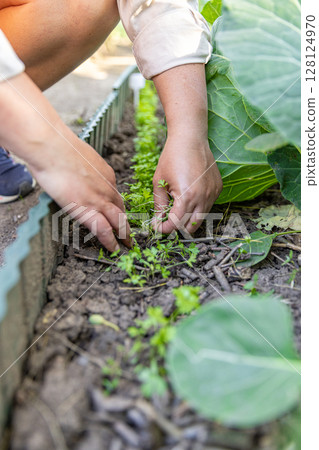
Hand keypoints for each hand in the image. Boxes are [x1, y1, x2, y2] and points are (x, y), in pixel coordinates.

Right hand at [0, 72, 130, 251]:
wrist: (53, 148)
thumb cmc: (59, 148)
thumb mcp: (80, 157)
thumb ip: (83, 168)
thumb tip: (76, 172)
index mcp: (106, 174)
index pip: (114, 194)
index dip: (116, 206)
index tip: (116, 214)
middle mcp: (108, 187)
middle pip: (121, 209)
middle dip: (127, 223)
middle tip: (130, 234)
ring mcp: (100, 199)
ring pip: (119, 221)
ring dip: (124, 235)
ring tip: (127, 245)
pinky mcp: (88, 209)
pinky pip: (104, 229)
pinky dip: (111, 241)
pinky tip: (113, 249)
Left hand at [153, 136, 221, 234]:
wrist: (190, 139)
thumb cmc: (172, 157)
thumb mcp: (159, 182)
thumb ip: (159, 204)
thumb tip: (157, 221)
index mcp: (186, 197)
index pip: (176, 224)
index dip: (165, 229)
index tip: (158, 227)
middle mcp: (203, 198)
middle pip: (191, 227)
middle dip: (178, 227)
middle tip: (167, 221)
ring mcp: (212, 194)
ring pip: (201, 218)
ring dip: (189, 218)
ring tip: (177, 209)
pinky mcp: (218, 188)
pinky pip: (208, 205)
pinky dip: (199, 207)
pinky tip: (189, 196)